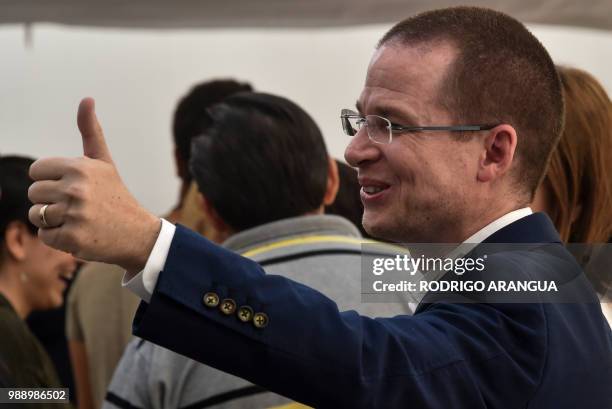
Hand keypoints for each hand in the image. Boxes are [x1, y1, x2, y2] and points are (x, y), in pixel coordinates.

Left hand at [28, 98, 160, 273]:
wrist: (138, 234)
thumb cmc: (116, 196)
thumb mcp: (104, 162)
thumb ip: (91, 132)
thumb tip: (87, 98)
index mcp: (80, 167)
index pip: (37, 171)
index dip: (51, 180)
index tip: (72, 187)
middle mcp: (77, 189)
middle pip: (34, 193)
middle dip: (51, 201)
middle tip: (78, 207)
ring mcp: (75, 215)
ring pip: (36, 215)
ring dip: (53, 221)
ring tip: (78, 220)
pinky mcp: (73, 239)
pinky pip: (45, 236)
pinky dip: (58, 239)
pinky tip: (79, 234)